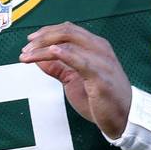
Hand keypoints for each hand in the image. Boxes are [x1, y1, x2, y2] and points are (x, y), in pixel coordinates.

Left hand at [19, 22, 132, 138]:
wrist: (124, 119)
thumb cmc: (102, 99)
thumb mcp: (74, 80)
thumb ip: (58, 68)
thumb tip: (37, 58)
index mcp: (95, 46)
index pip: (68, 30)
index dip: (46, 32)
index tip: (30, 41)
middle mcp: (99, 49)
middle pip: (67, 32)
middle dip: (42, 38)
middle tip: (26, 49)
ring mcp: (102, 62)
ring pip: (70, 45)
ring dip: (44, 48)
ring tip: (28, 55)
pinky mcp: (100, 78)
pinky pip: (82, 61)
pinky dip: (66, 54)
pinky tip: (52, 51)